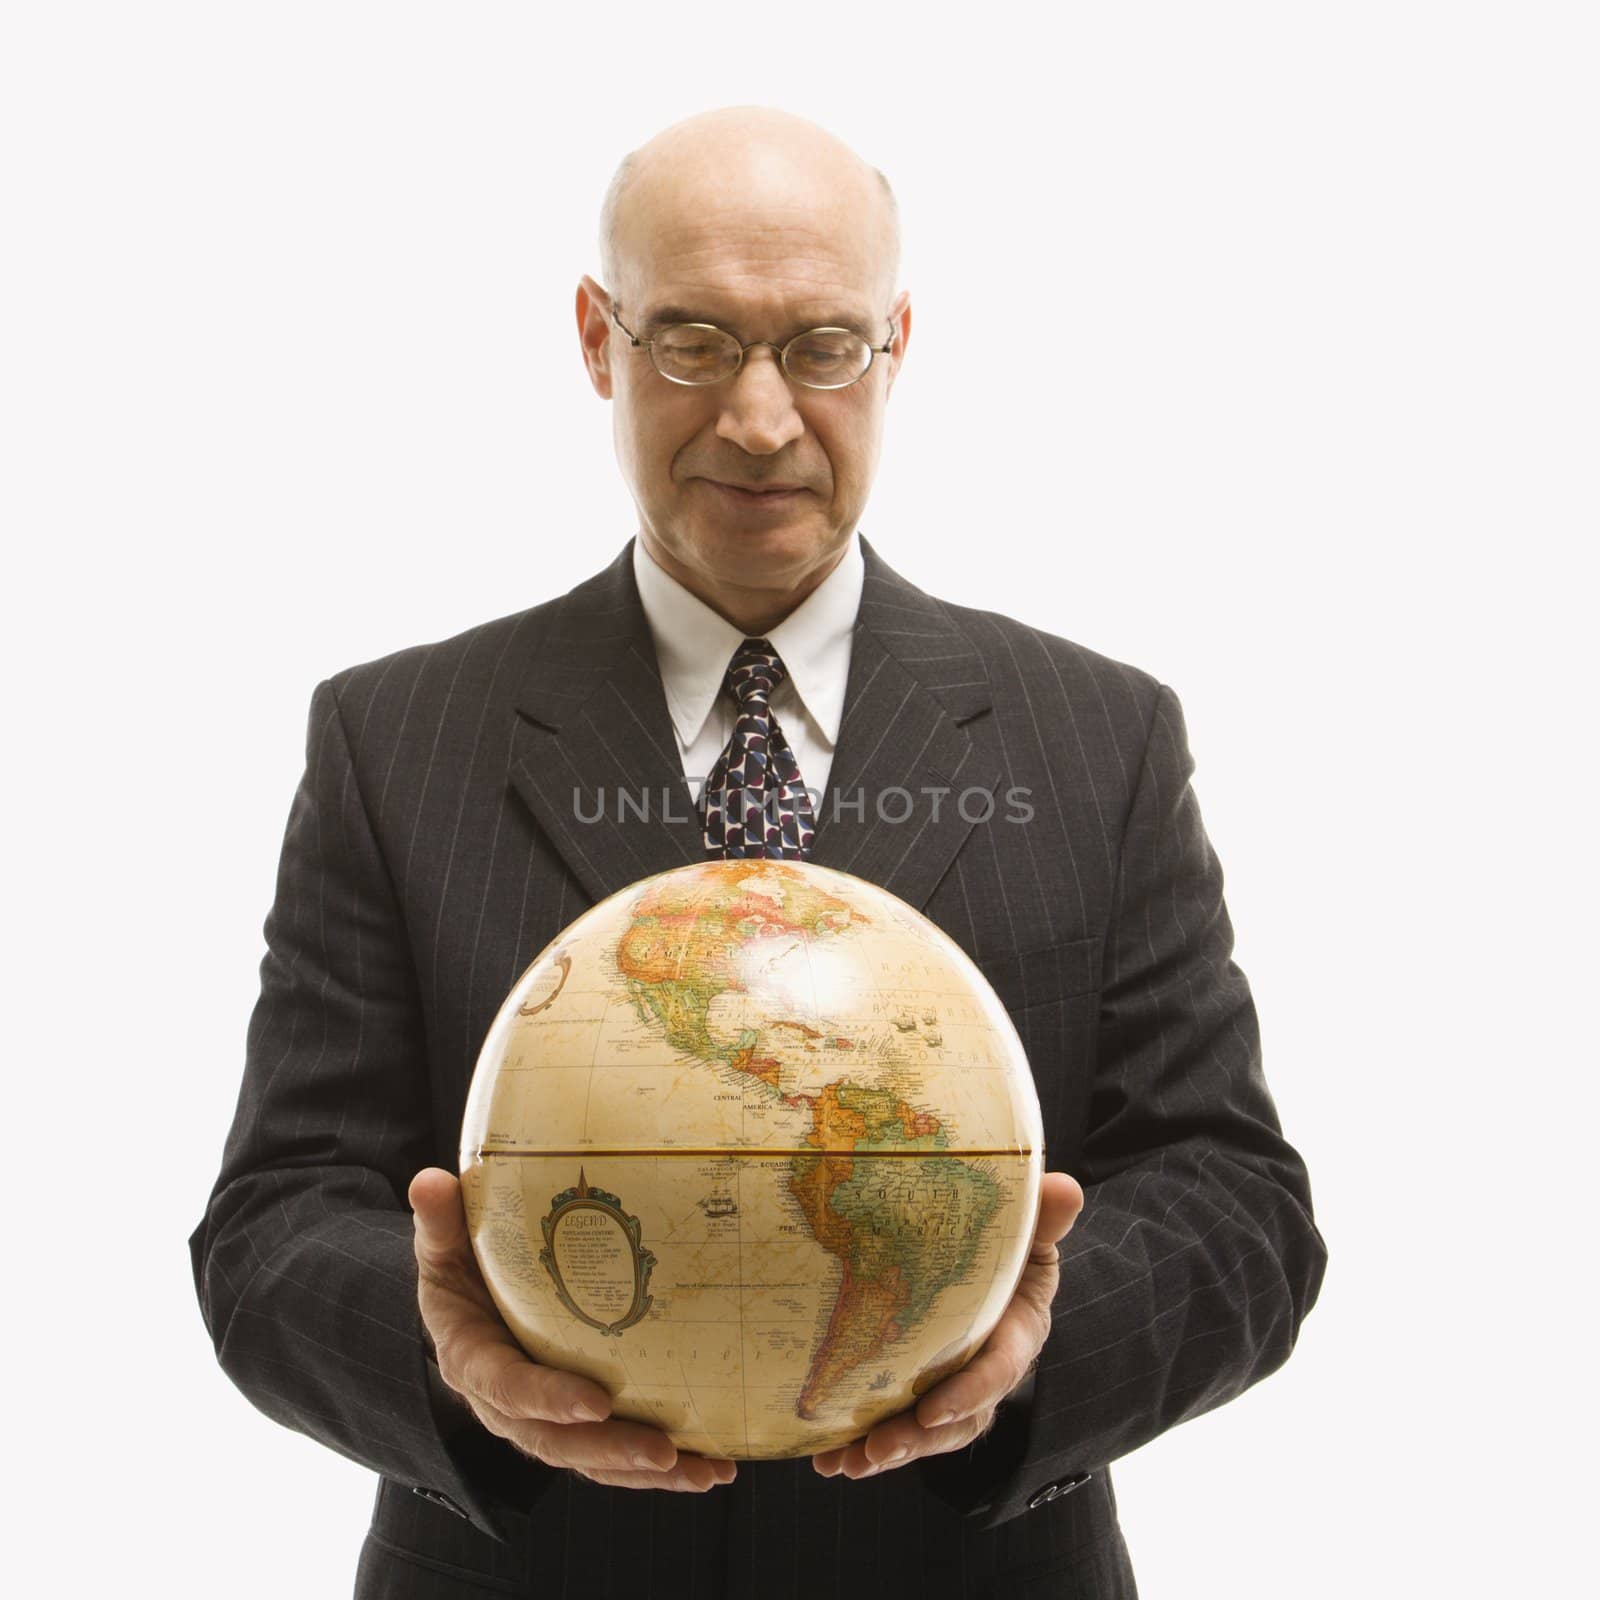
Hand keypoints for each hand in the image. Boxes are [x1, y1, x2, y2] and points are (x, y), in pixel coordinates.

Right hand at [409, 1167, 736, 1492]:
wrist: (461, 1303)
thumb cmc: (455, 1266)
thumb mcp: (441, 1245)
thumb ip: (439, 1221)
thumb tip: (429, 1182)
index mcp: (472, 1360)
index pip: (507, 1388)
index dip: (549, 1400)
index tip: (596, 1403)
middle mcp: (506, 1405)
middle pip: (557, 1442)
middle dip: (611, 1451)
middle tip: (664, 1450)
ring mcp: (542, 1420)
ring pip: (593, 1460)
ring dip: (648, 1470)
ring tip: (707, 1471)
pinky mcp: (574, 1424)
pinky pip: (614, 1453)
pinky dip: (661, 1465)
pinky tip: (714, 1466)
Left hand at [811, 1169, 1083, 1480]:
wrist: (996, 1275)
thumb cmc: (1015, 1254)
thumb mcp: (1033, 1239)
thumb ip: (1045, 1221)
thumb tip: (1065, 1188)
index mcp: (1015, 1337)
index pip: (996, 1372)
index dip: (967, 1394)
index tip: (932, 1411)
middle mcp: (984, 1377)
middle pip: (955, 1420)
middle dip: (916, 1439)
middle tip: (876, 1450)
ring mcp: (951, 1393)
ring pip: (922, 1434)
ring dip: (884, 1451)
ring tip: (845, 1463)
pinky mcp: (918, 1398)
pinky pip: (893, 1428)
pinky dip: (860, 1447)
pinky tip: (827, 1460)